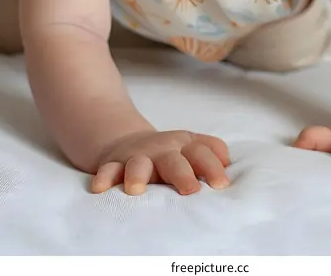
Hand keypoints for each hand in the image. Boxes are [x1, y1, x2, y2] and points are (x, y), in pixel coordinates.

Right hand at [91, 129, 230, 195]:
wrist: (127, 140)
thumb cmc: (169, 152)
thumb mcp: (191, 147)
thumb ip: (211, 153)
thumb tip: (228, 164)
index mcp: (184, 145)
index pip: (202, 152)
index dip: (212, 167)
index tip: (222, 185)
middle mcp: (162, 149)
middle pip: (174, 159)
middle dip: (182, 173)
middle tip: (191, 190)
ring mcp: (137, 156)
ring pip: (138, 163)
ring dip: (137, 174)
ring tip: (137, 188)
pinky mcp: (114, 163)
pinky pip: (108, 170)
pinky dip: (104, 177)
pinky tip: (101, 188)